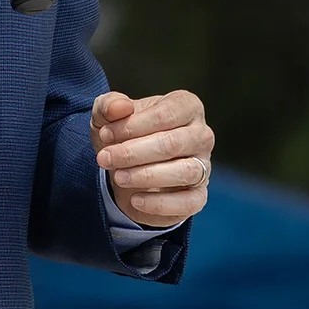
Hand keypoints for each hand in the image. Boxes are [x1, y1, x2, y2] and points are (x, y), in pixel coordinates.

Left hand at [92, 89, 212, 227]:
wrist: (127, 169)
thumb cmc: (124, 134)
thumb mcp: (108, 116)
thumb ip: (109, 105)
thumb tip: (120, 107)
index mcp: (186, 106)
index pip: (164, 114)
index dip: (131, 126)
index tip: (105, 135)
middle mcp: (201, 135)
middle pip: (172, 143)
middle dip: (133, 153)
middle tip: (104, 158)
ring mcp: (204, 166)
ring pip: (184, 172)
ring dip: (146, 176)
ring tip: (118, 177)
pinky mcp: (198, 195)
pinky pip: (188, 202)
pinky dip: (159, 203)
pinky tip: (135, 200)